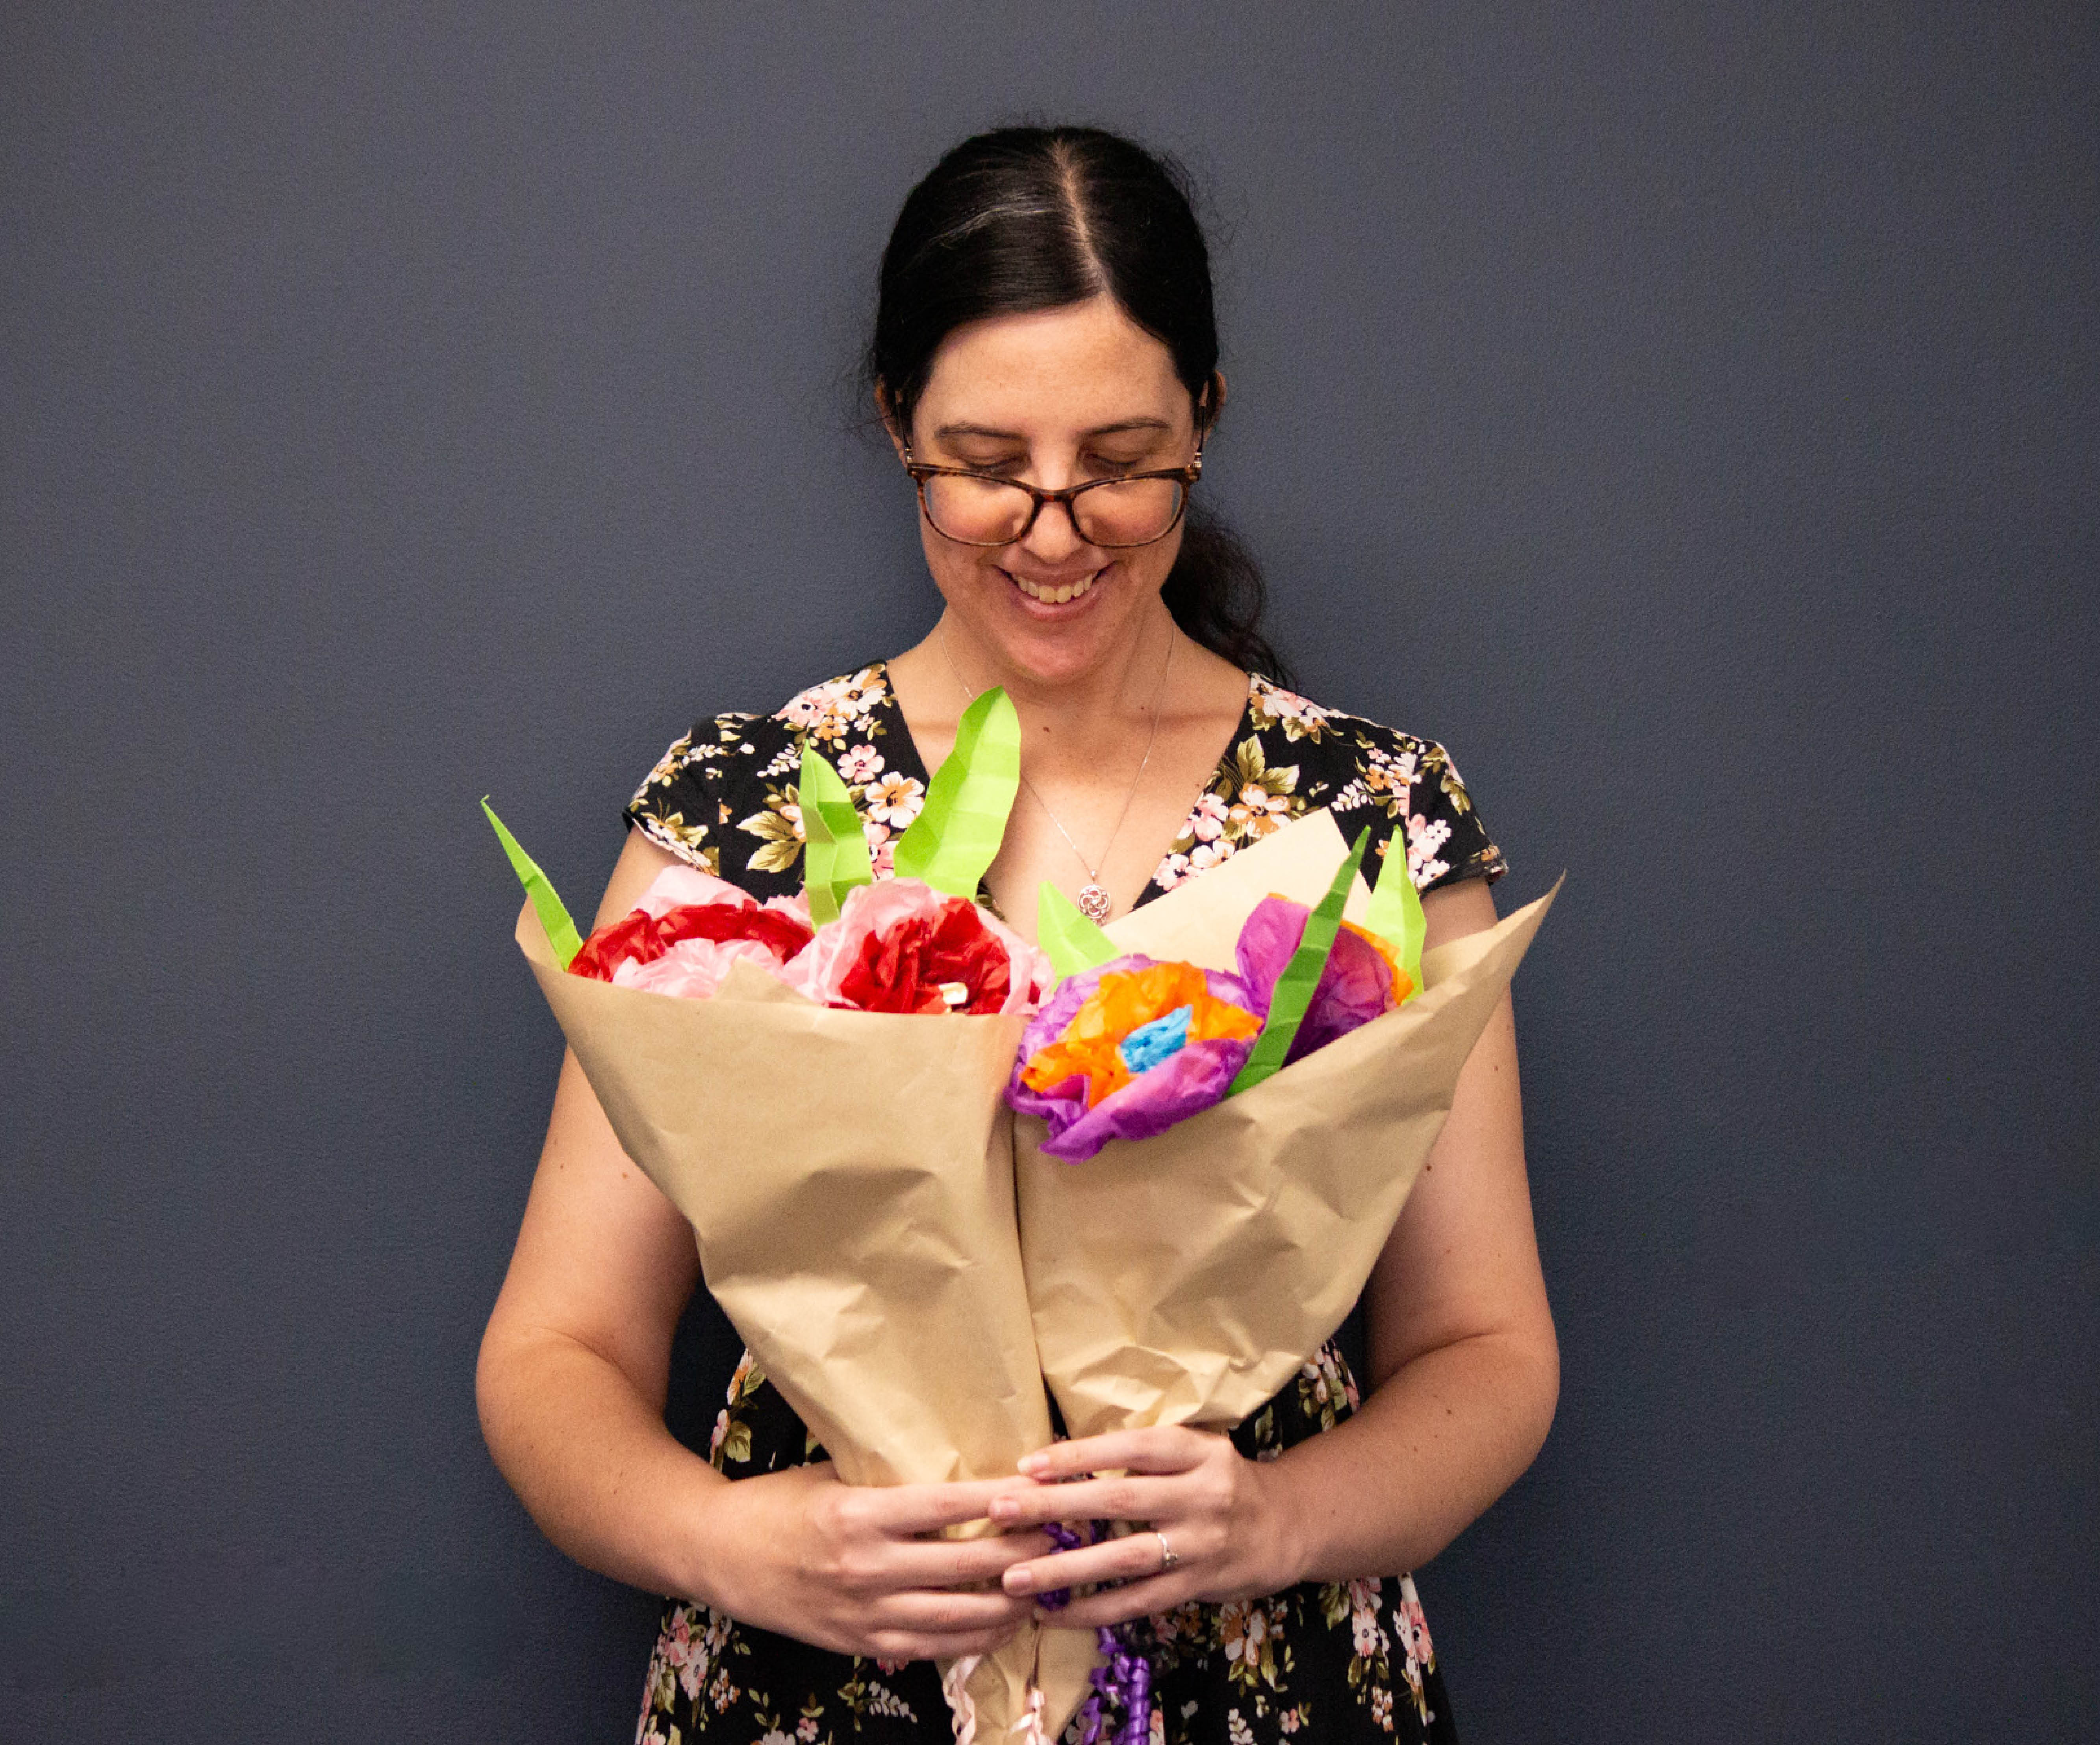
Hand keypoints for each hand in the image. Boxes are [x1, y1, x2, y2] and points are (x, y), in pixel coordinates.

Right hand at [700, 1461, 1049, 1658]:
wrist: (719, 1553)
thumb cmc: (779, 1503)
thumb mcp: (834, 1476)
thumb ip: (890, 1481)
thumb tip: (957, 1468)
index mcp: (860, 1514)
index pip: (948, 1506)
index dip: (1000, 1501)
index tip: (1039, 1491)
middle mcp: (866, 1567)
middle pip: (965, 1565)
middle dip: (1021, 1552)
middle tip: (1059, 1536)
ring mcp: (864, 1612)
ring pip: (958, 1616)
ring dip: (1009, 1603)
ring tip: (1044, 1585)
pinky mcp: (860, 1643)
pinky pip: (931, 1647)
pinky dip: (973, 1639)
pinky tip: (1003, 1625)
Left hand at [983, 1428, 1304, 1626]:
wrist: (1283, 1525)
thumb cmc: (1218, 1480)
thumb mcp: (1192, 1450)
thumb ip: (1140, 1453)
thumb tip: (1058, 1459)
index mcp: (1196, 1451)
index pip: (1131, 1447)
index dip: (1080, 1455)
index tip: (1028, 1465)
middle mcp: (1201, 1495)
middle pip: (1119, 1499)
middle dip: (1054, 1506)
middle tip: (1000, 1511)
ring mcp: (1201, 1544)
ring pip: (1124, 1558)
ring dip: (1064, 1570)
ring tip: (1015, 1577)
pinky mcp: (1197, 1586)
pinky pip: (1139, 1602)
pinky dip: (1094, 1611)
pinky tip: (1053, 1615)